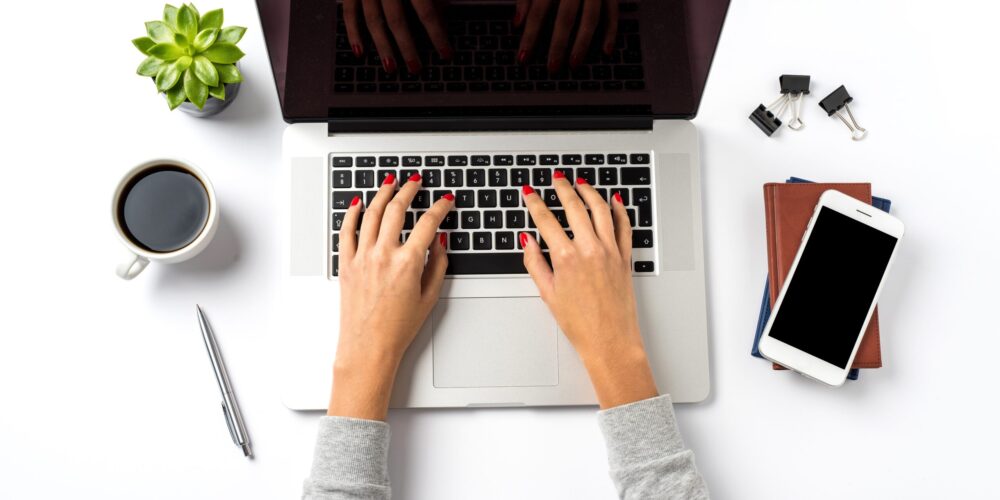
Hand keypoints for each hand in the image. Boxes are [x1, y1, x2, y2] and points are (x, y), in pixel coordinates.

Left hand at [329, 173, 453, 419]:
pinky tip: (359, 203)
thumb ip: (437, 265)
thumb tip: (440, 242)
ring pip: (371, 213)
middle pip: (397, 209)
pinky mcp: (346, 263)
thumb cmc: (397, 329)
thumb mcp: (429, 297)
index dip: (440, 207)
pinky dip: (352, 213)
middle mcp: (383, 255)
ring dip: (382, 193)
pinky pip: (347, 231)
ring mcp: (362, 257)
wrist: (368, 347)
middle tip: (416, 182)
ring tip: (390, 182)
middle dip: (409, 190)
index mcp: (407, 263)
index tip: (446, 201)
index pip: (428, 223)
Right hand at [343, 0, 452, 73]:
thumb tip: (442, 12)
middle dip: (407, 48)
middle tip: (416, 69)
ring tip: (392, 67)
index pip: (426, 11)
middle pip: (397, 20)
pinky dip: (353, 33)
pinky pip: (349, 12)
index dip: (437, 34)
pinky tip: (360, 52)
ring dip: (382, 47)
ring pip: (372, 20)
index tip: (446, 53)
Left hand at [514, 0, 618, 70]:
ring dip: (583, 44)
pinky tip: (606, 52)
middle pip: (566, 17)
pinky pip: (614, 13)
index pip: (539, 11)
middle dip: (558, 45)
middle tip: (552, 68)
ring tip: (574, 65)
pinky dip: (611, 33)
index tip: (523, 57)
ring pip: (591, 17)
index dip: (530, 35)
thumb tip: (517, 23)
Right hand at [519, 172, 656, 407]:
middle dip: (562, 188)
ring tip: (580, 182)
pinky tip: (613, 200)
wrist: (610, 341)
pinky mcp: (625, 257)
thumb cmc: (580, 324)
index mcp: (566, 258)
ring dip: (589, 191)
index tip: (529, 193)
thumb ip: (535, 263)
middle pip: (574, 207)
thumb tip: (527, 241)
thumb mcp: (547, 294)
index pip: (546, 220)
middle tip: (556, 178)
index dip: (534, 203)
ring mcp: (610, 251)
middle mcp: (590, 249)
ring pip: (600, 210)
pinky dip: (619, 210)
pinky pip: (624, 226)